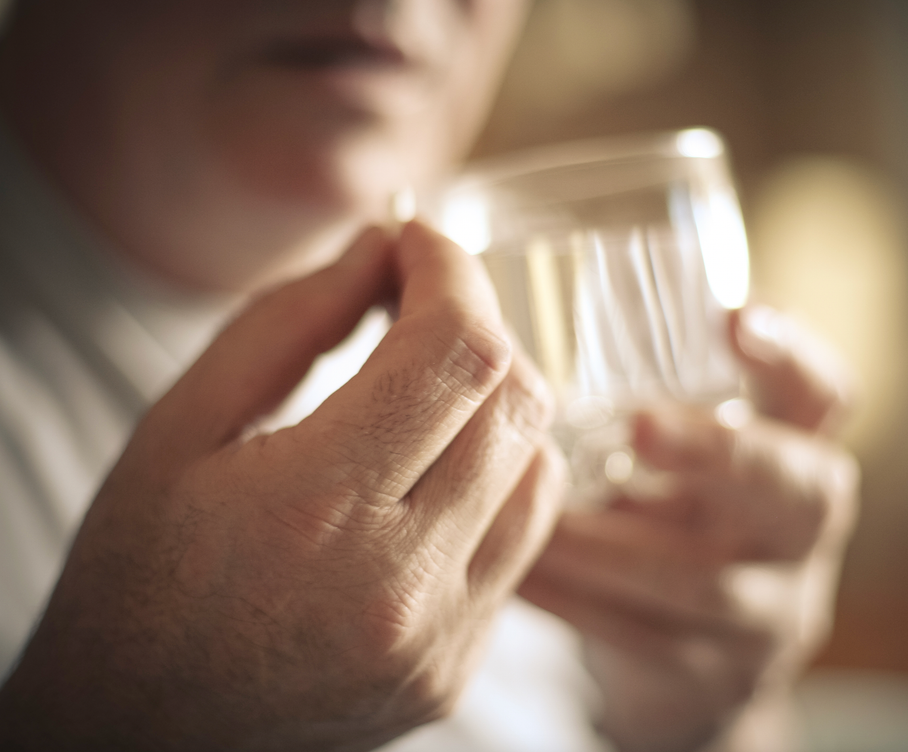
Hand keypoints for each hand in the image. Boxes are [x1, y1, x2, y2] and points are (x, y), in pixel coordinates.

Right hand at [0, 222, 564, 750]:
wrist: (141, 727)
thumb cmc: (140, 573)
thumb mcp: (181, 425)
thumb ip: (291, 321)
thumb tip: (383, 249)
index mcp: (315, 510)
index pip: (455, 352)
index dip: (452, 270)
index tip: (417, 242)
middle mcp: (398, 585)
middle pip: (516, 400)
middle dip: (479, 322)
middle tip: (420, 302)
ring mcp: (440, 638)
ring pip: (541, 466)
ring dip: (497, 399)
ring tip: (428, 384)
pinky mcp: (457, 667)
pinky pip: (523, 538)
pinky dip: (497, 474)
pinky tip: (435, 464)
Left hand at [519, 306, 858, 751]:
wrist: (689, 666)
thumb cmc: (666, 528)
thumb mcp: (674, 470)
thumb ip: (640, 413)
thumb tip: (518, 347)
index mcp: (795, 455)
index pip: (823, 397)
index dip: (791, 358)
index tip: (736, 317)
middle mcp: (800, 532)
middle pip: (793, 488)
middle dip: (714, 452)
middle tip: (639, 426)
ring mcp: (771, 614)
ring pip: (700, 582)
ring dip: (602, 546)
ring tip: (530, 513)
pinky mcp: (717, 677)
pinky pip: (640, 637)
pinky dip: (570, 600)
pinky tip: (515, 573)